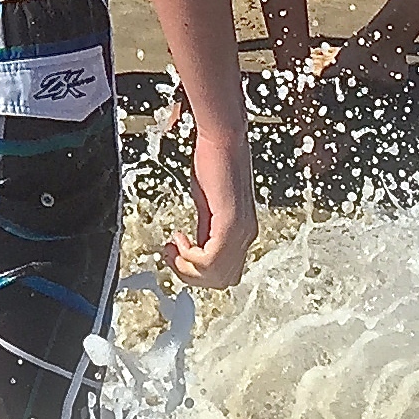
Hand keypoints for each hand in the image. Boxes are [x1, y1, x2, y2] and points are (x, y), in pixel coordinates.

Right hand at [162, 119, 257, 287]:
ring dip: (187, 267)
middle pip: (221, 280)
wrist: (223, 138)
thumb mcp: (207, 205)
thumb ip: (205, 228)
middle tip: (172, 255)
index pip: (224, 273)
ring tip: (173, 248)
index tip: (176, 253)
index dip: (196, 270)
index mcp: (242, 232)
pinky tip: (180, 239)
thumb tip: (194, 247)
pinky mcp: (231, 223)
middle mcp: (246, 235)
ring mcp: (240, 231)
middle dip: (190, 274)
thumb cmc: (214, 162)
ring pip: (216, 275)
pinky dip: (190, 256)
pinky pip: (211, 259)